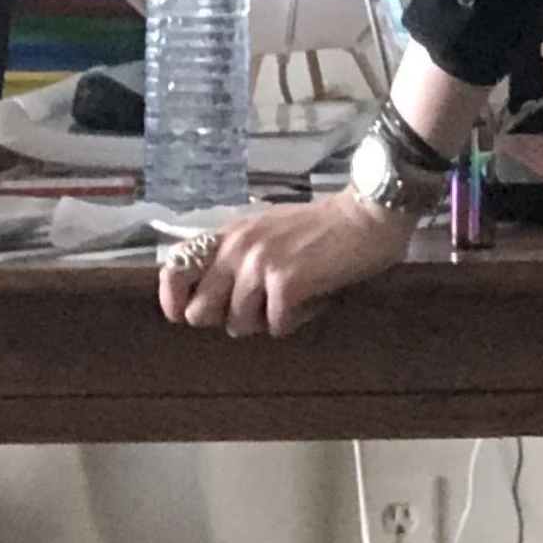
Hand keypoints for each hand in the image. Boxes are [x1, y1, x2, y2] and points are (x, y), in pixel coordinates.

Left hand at [157, 190, 419, 338]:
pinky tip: (314, 299)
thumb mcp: (268, 232)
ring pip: (239, 325)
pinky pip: (276, 326)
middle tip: (261, 308)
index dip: (174, 301)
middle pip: (200, 313)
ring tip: (294, 298)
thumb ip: (238, 256)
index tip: (189, 314)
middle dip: (229, 319)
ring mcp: (260, 265)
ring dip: (268, 321)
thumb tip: (213, 299)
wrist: (368, 216)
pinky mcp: (286, 283)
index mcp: (229, 234)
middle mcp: (237, 248)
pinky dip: (296, 320)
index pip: (174, 268)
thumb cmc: (323, 228)